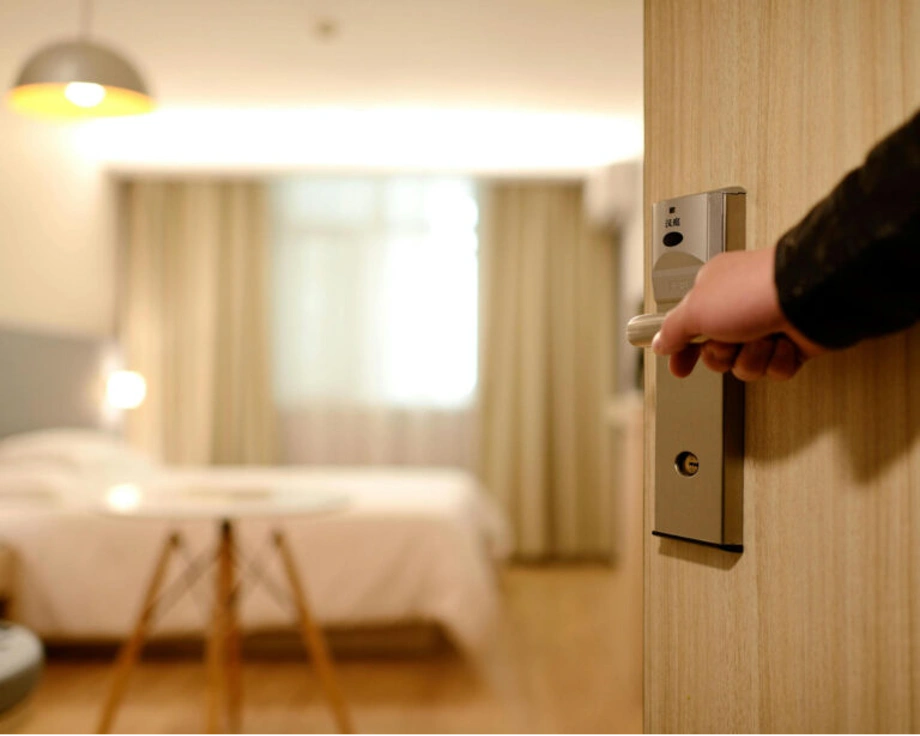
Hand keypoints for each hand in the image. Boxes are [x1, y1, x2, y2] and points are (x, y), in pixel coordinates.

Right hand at [651, 247, 825, 379]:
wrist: (810, 297)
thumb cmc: (753, 292)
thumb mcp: (695, 310)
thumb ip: (672, 329)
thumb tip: (659, 342)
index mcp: (714, 292)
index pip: (688, 327)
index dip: (682, 351)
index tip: (679, 367)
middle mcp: (739, 308)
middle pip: (717, 354)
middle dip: (723, 355)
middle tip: (729, 342)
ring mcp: (767, 325)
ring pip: (747, 365)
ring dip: (753, 357)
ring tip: (763, 338)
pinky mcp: (793, 342)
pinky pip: (776, 369)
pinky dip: (779, 360)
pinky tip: (784, 343)